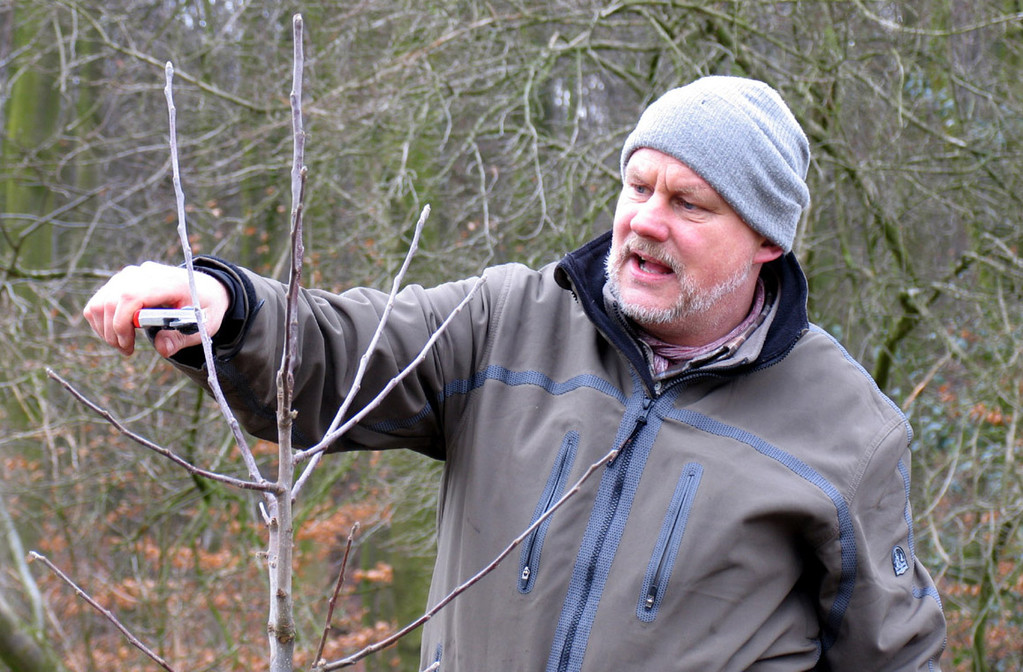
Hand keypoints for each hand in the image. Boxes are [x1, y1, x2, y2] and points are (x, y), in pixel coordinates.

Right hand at [83, 262, 229, 357]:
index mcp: (169, 282)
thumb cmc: (205, 307)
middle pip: (111, 301)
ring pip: (100, 301)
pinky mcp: (122, 280)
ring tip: (123, 343)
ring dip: (104, 328)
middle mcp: (146, 273)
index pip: (131, 296)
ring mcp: (132, 274)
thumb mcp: (204, 325)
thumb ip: (183, 337)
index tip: (129, 346)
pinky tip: (118, 332)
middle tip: (127, 350)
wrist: (206, 287)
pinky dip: (101, 320)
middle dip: (113, 332)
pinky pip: (99, 300)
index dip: (122, 323)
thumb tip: (162, 348)